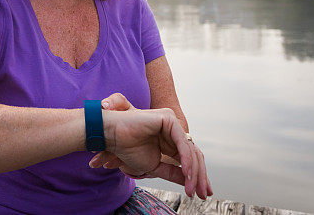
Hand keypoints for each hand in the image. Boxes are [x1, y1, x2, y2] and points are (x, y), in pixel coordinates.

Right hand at [87, 93, 212, 199]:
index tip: (200, 195)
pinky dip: (186, 159)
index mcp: (168, 140)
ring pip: (190, 150)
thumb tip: (189, 182)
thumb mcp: (154, 166)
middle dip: (199, 176)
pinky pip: (182, 142)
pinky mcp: (169, 119)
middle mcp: (172, 131)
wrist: (111, 136)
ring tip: (192, 188)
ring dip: (193, 171)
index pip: (187, 158)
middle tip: (202, 195)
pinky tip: (187, 172)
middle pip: (193, 155)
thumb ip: (172, 172)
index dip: (196, 176)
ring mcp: (171, 123)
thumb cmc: (126, 149)